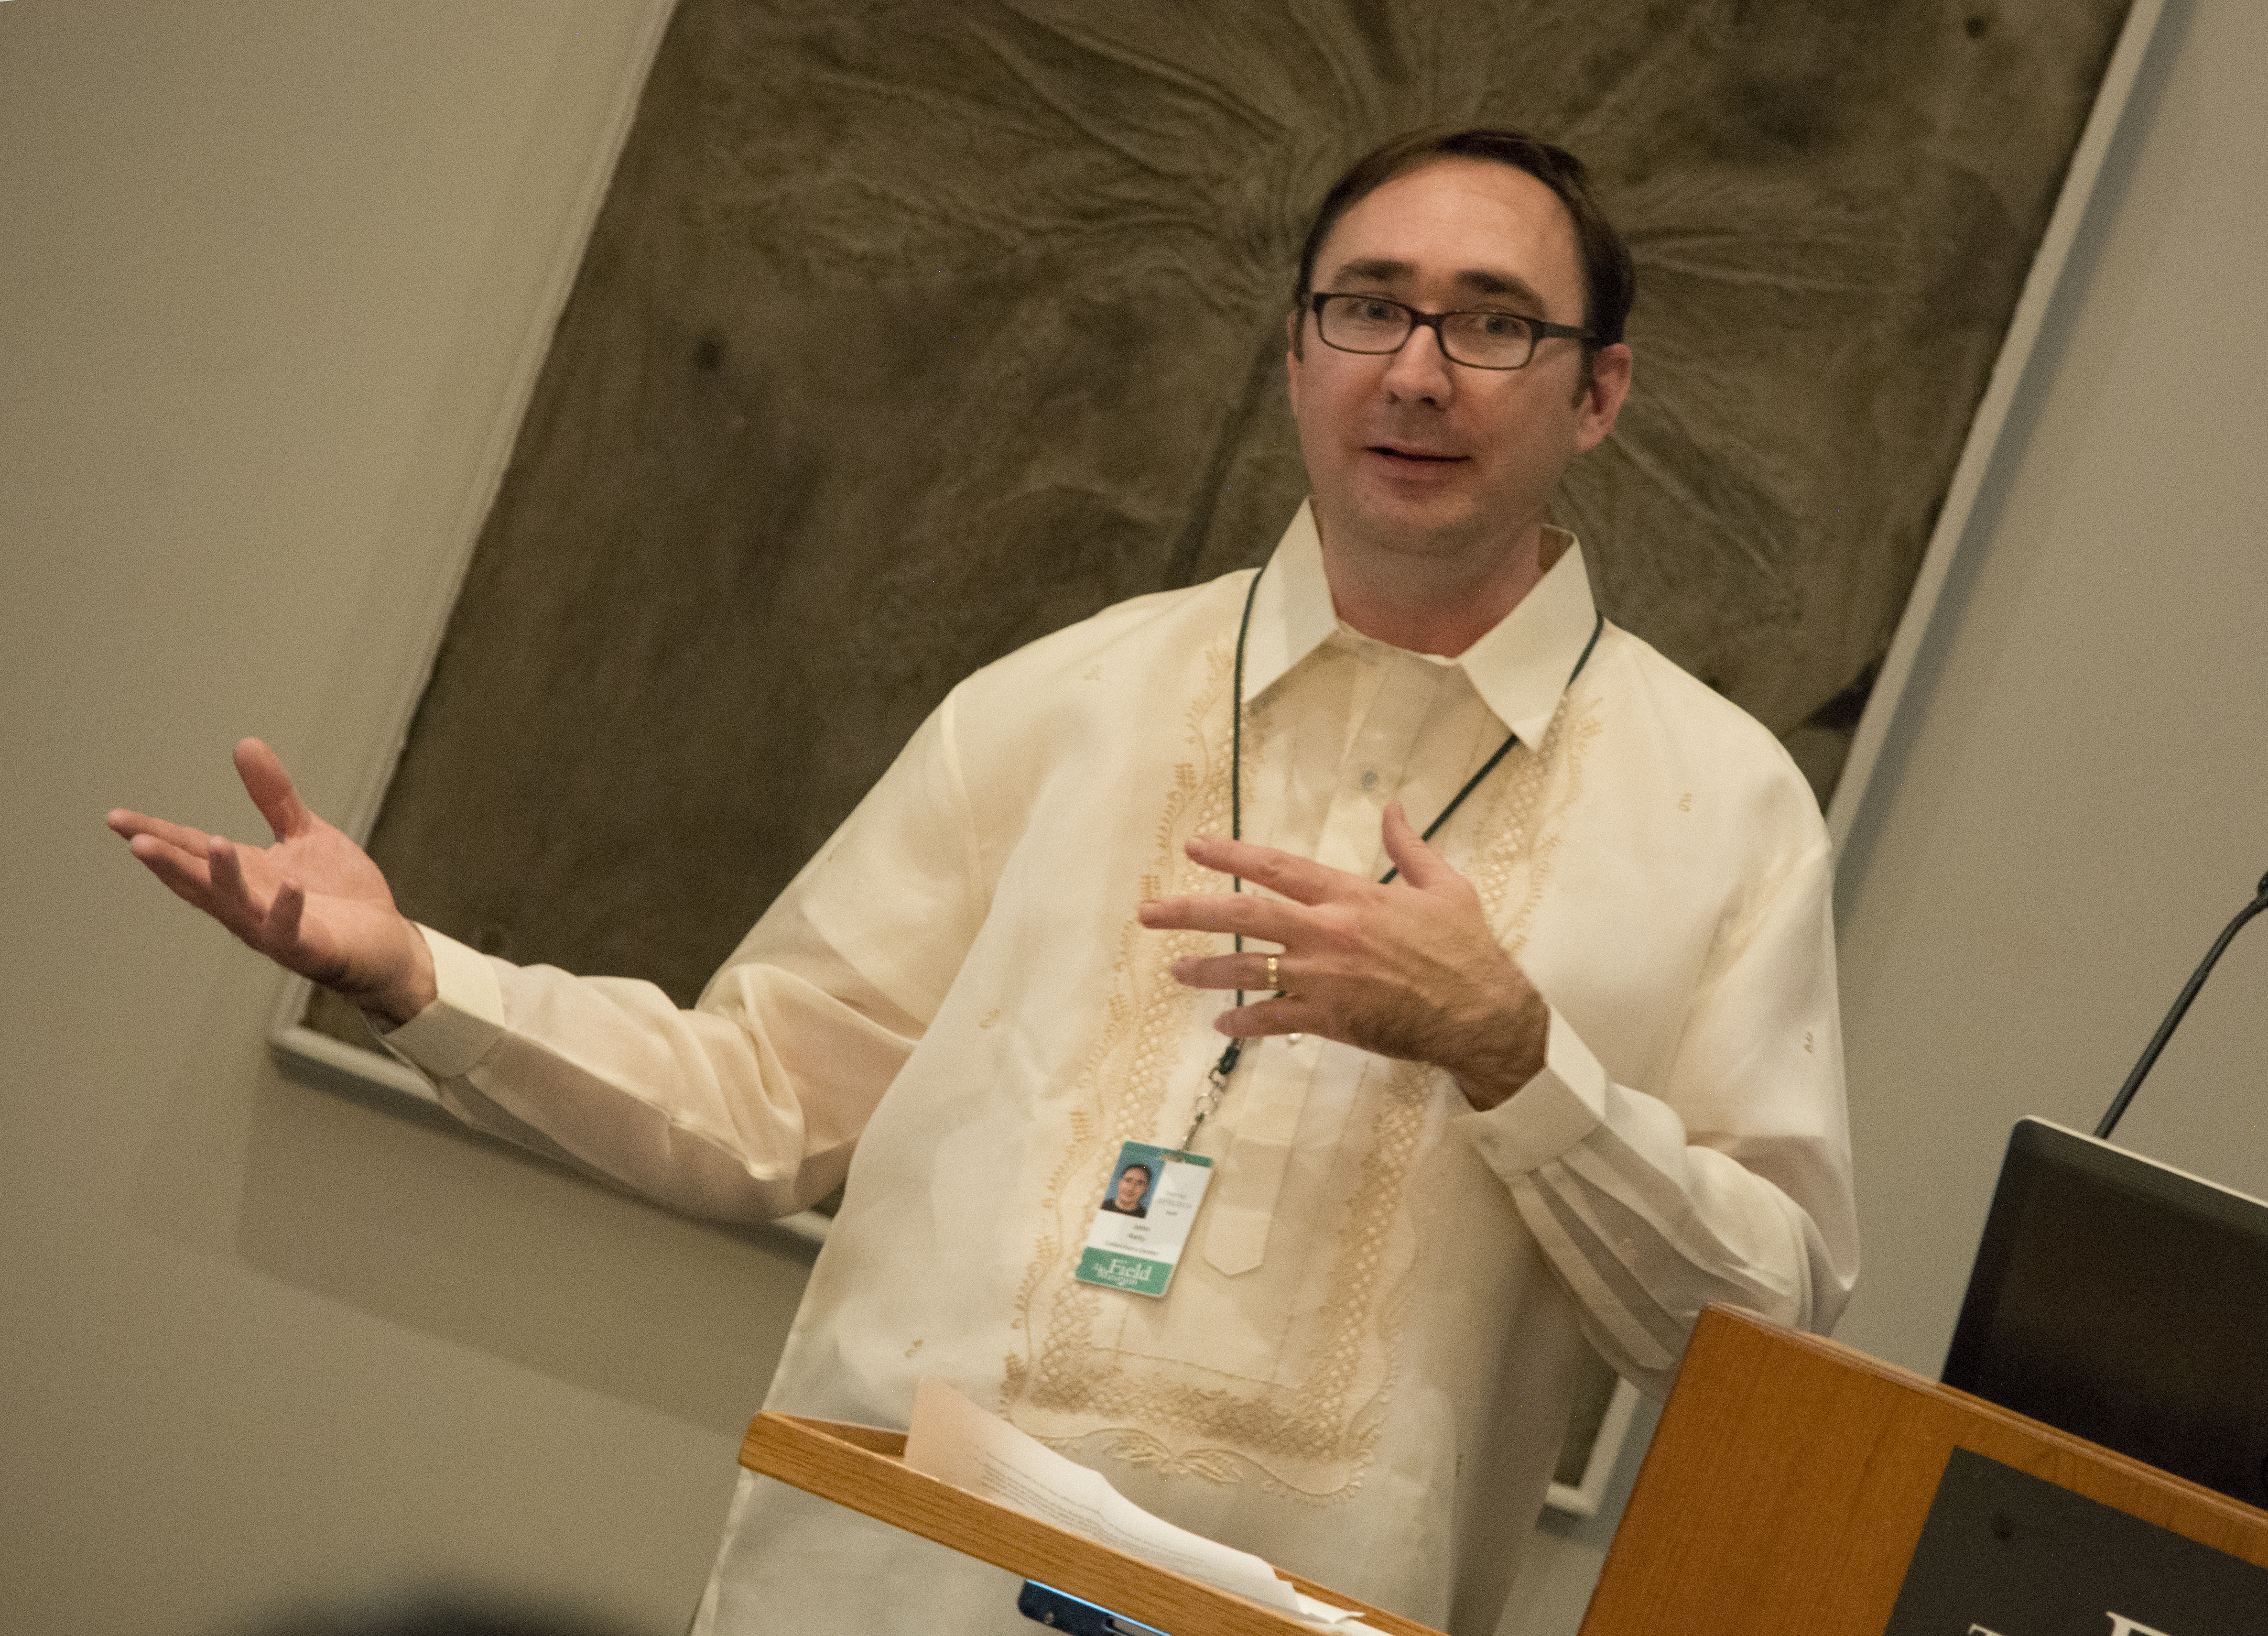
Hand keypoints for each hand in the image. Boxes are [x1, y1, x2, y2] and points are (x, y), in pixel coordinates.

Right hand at [107, 738, 436, 1023]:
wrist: (386, 944)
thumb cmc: (337, 893)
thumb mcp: (304, 835)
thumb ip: (274, 797)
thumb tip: (245, 743)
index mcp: (244, 875)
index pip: (191, 850)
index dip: (154, 834)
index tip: (115, 817)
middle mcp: (250, 904)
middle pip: (200, 883)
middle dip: (169, 863)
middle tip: (136, 840)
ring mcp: (276, 930)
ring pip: (239, 908)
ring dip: (224, 879)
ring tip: (215, 843)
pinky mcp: (311, 949)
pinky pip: (292, 932)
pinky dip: (287, 910)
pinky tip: (289, 887)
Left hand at [1137, 803, 1547, 1109]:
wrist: (1483, 1014)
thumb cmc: (1466, 949)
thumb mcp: (1445, 886)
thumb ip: (1410, 846)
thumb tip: (1394, 808)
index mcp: (1352, 896)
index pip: (1278, 867)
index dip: (1232, 855)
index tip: (1194, 848)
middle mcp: (1329, 933)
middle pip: (1246, 916)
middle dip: (1191, 911)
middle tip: (1148, 912)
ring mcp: (1326, 978)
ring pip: (1249, 970)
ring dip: (1206, 969)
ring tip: (1175, 968)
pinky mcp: (1331, 1019)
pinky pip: (1274, 1019)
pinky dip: (1245, 1022)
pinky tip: (1223, 1023)